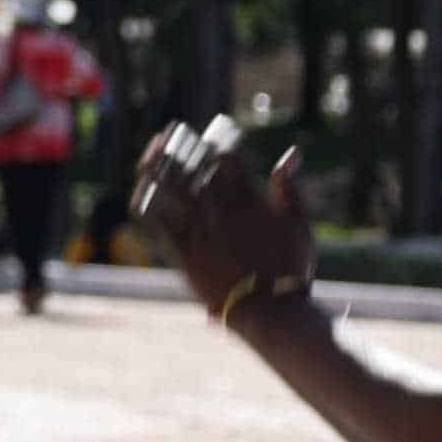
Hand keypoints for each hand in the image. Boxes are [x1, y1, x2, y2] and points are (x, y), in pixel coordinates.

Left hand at [132, 119, 316, 315]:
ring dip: (160, 163)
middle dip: (183, 143)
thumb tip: (290, 154)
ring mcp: (199, 229)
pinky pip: (157, 219)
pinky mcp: (182, 250)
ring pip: (171, 186)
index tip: (215, 130)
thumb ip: (291, 189)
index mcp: (247, 200)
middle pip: (194, 165)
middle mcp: (219, 210)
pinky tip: (142, 187)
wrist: (270, 311)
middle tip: (175, 130)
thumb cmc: (290, 268)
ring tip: (154, 147)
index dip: (219, 139)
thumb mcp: (300, 226)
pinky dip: (148, 199)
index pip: (227, 156)